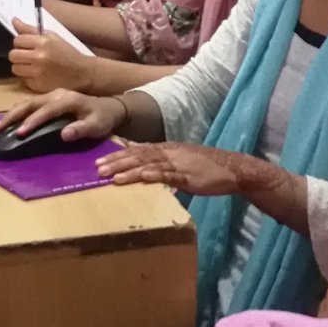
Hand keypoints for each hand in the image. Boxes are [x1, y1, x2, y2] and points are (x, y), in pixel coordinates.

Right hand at [0, 89, 125, 141]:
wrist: (109, 107)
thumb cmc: (102, 118)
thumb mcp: (96, 125)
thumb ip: (81, 129)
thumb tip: (64, 134)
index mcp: (67, 99)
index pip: (46, 110)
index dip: (33, 121)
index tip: (20, 133)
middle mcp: (56, 94)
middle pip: (30, 103)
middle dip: (13, 115)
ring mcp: (51, 95)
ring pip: (27, 102)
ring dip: (11, 113)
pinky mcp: (49, 99)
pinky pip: (30, 104)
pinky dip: (17, 112)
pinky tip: (8, 121)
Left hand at [10, 20, 92, 93]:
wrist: (82, 73)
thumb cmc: (67, 53)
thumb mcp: (52, 37)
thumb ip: (31, 30)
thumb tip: (14, 20)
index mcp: (43, 42)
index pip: (17, 40)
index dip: (21, 43)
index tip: (28, 46)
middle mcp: (39, 57)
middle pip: (13, 55)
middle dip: (18, 55)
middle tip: (28, 57)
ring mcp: (38, 73)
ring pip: (15, 69)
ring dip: (22, 67)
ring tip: (33, 66)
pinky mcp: (38, 86)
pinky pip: (24, 80)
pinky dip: (29, 78)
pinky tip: (39, 75)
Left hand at [95, 142, 243, 194]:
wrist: (230, 168)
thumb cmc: (204, 167)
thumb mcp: (180, 162)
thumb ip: (161, 165)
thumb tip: (142, 170)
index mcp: (165, 149)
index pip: (137, 150)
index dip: (118, 154)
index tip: (99, 159)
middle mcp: (168, 152)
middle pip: (138, 155)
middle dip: (116, 162)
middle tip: (96, 168)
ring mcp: (177, 163)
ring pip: (148, 164)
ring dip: (128, 170)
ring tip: (111, 176)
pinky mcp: (187, 175)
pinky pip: (168, 174)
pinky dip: (153, 175)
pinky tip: (141, 177)